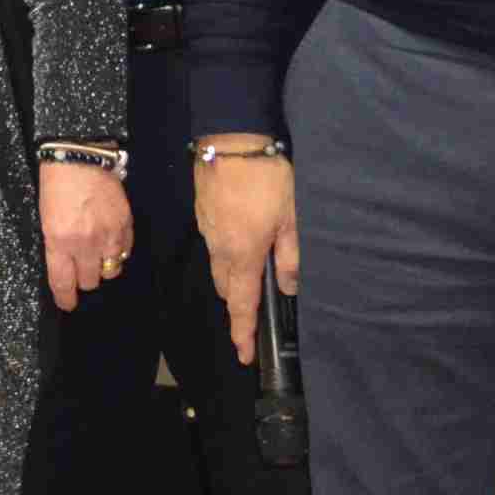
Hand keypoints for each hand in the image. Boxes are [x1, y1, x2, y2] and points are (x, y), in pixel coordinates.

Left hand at [38, 163, 130, 310]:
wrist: (80, 157)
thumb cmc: (56, 186)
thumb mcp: (46, 218)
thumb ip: (56, 245)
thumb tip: (66, 266)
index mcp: (59, 242)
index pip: (63, 282)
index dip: (66, 298)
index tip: (68, 304)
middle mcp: (85, 244)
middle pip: (90, 281)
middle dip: (84, 278)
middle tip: (81, 268)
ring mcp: (108, 236)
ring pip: (110, 271)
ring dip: (102, 266)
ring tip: (97, 254)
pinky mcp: (125, 226)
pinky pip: (124, 252)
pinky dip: (117, 251)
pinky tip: (109, 240)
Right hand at [193, 147, 300, 369]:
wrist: (231, 138)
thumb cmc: (267, 178)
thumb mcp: (292, 217)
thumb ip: (291, 256)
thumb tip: (288, 287)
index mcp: (243, 254)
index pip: (241, 303)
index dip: (243, 332)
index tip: (245, 355)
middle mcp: (219, 247)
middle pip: (226, 287)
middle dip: (238, 303)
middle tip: (256, 310)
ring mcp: (207, 229)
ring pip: (218, 265)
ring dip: (233, 276)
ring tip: (254, 271)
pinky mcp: (203, 212)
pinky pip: (214, 244)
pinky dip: (227, 252)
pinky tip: (243, 238)